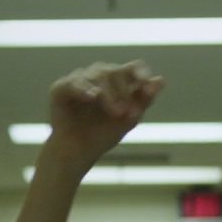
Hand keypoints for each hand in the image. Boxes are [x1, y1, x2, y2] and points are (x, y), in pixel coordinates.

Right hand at [45, 61, 163, 170]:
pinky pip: (73, 82)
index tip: (145, 81)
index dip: (140, 72)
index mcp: (116, 81)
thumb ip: (144, 100)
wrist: (78, 153)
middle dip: (123, 92)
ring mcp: (78, 80)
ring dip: (109, 94)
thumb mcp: (128, 119)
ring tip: (115, 113)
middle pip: (114, 71)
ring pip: (96, 75)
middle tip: (127, 114)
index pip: (131, 68)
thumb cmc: (103, 135)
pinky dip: (83, 88)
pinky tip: (92, 98)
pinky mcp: (60, 88)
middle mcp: (97, 76)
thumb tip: (161, 80)